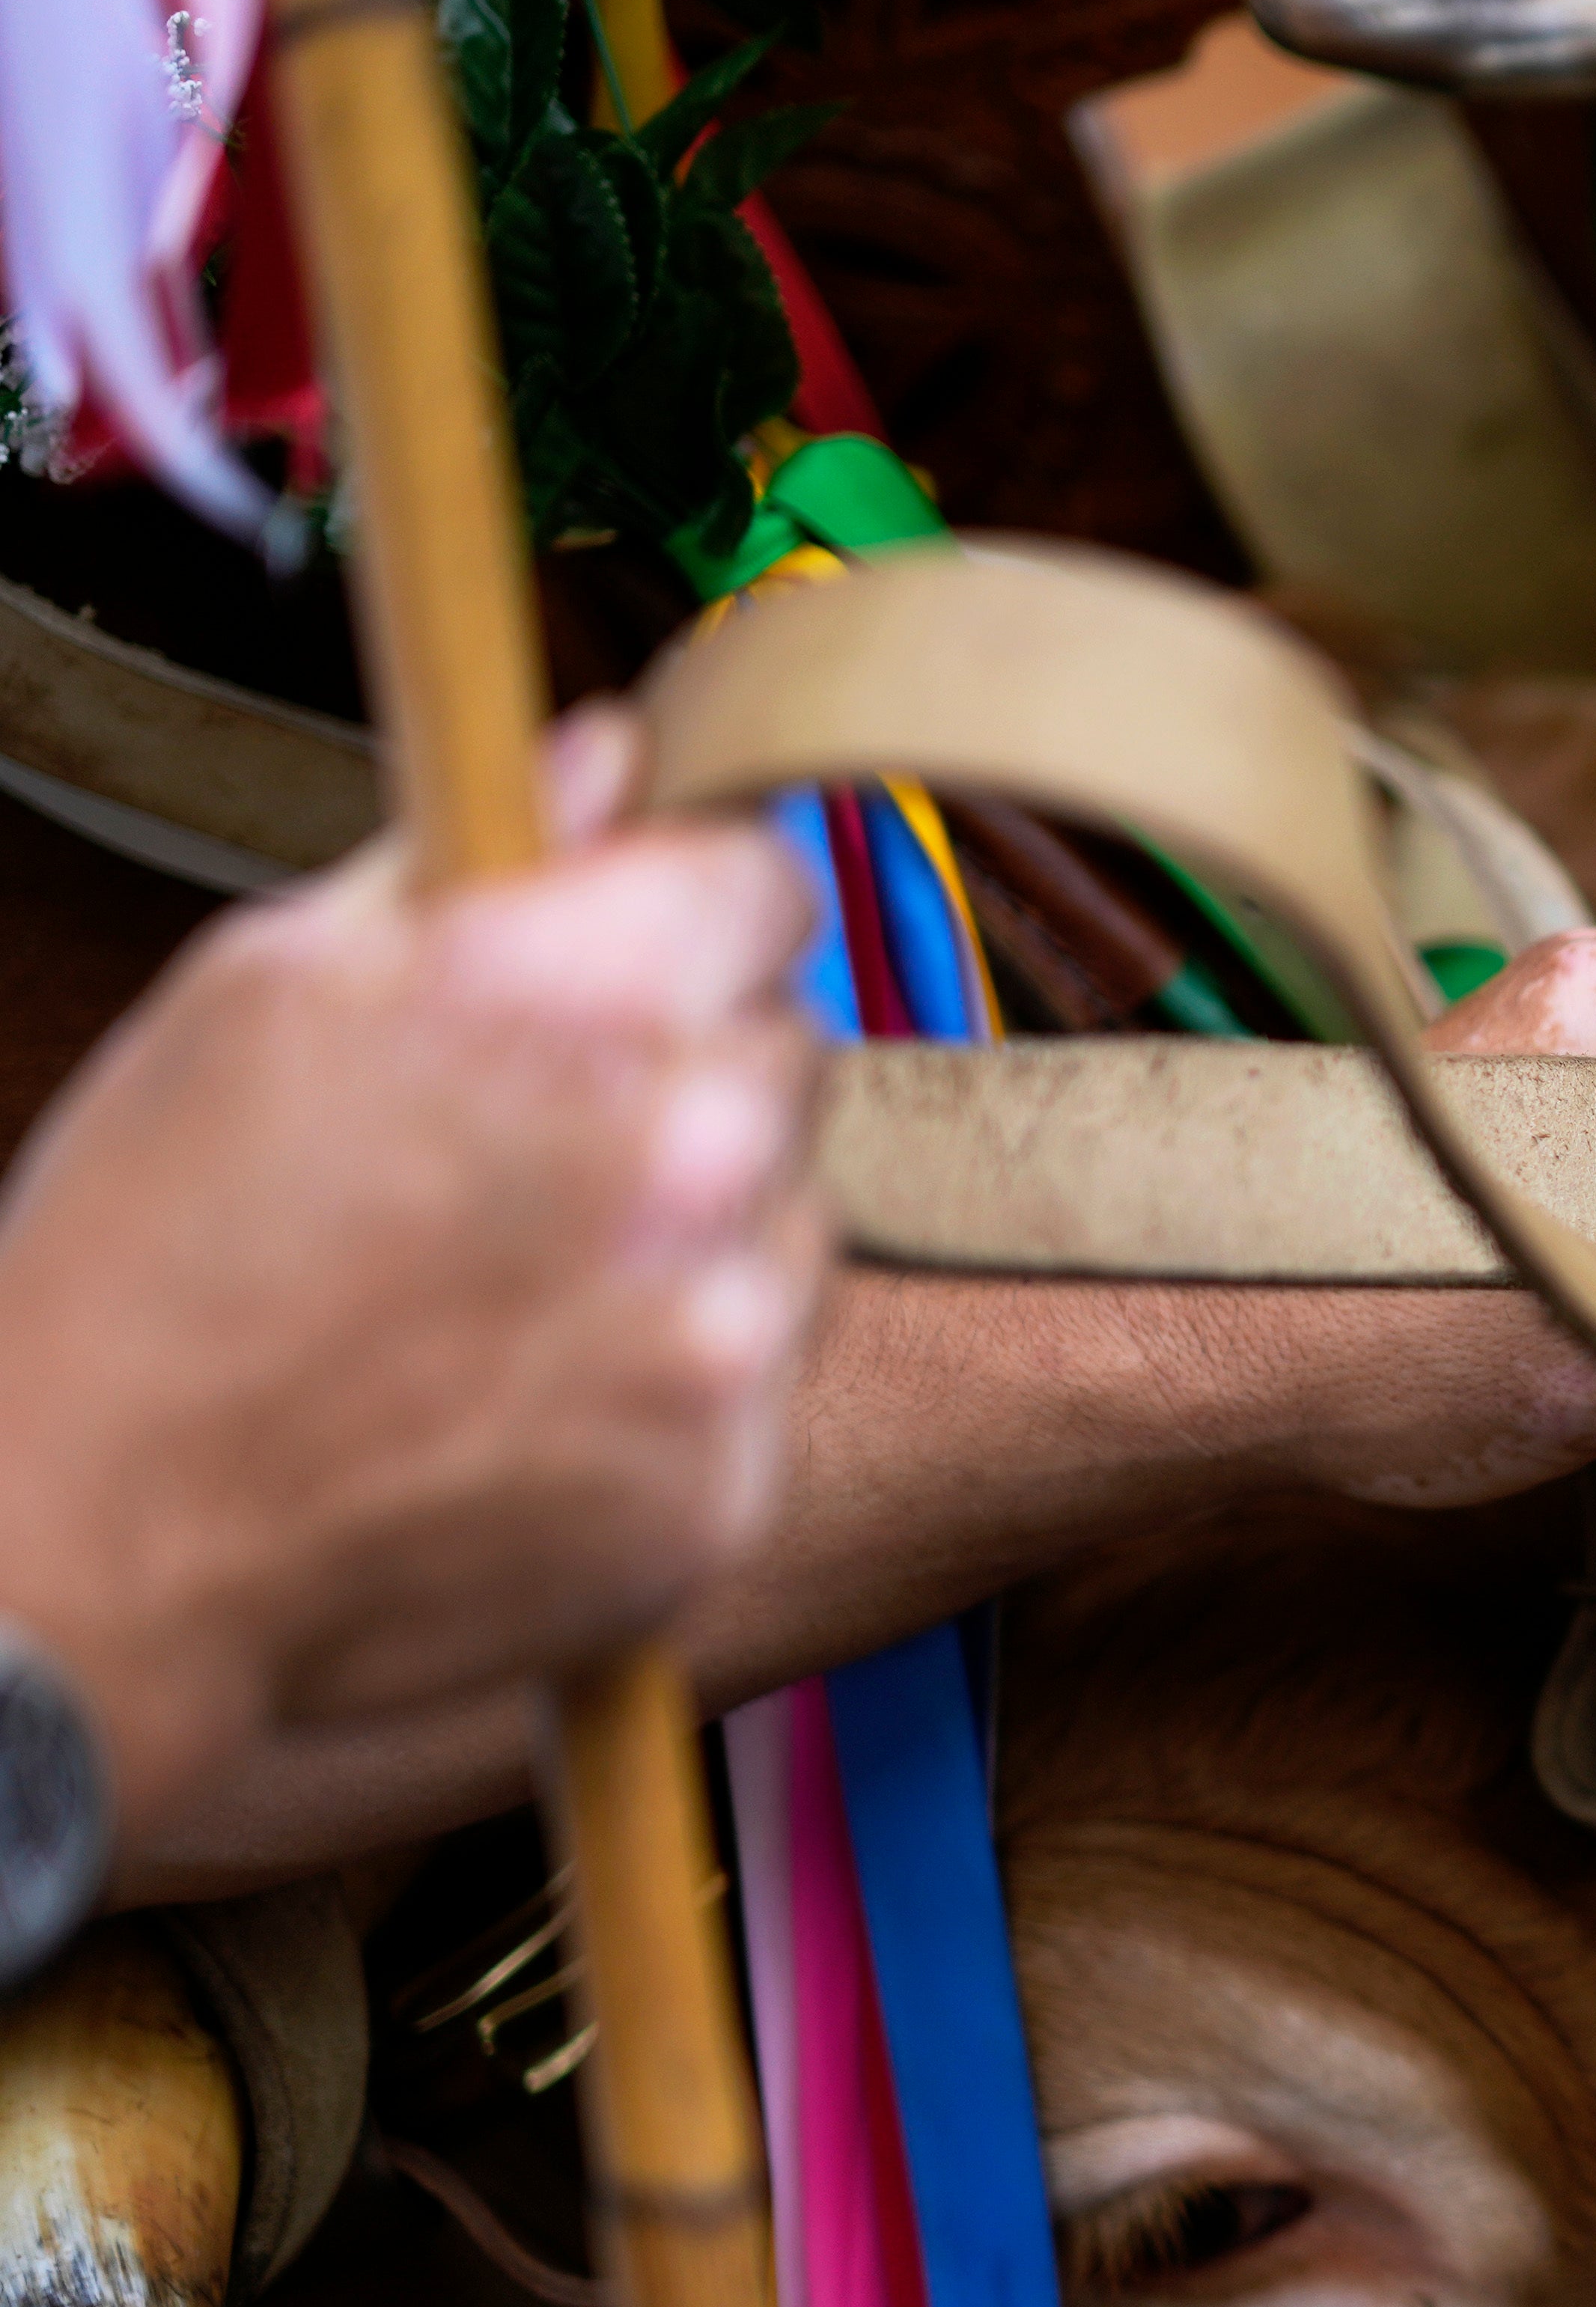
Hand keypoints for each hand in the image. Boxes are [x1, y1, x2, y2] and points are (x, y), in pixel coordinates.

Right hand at [0, 709, 821, 1838]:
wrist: (92, 1550)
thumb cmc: (148, 1267)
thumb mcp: (264, 993)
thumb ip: (470, 863)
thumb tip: (608, 755)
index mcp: (577, 997)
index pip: (764, 883)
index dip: (694, 910)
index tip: (644, 953)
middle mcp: (686, 1153)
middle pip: (785, 1049)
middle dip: (683, 1075)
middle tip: (520, 1151)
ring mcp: (722, 1329)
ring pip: (792, 1218)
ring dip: (696, 1231)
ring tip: (504, 1288)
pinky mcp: (729, 1476)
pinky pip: (760, 1377)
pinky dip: (676, 1381)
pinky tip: (527, 1396)